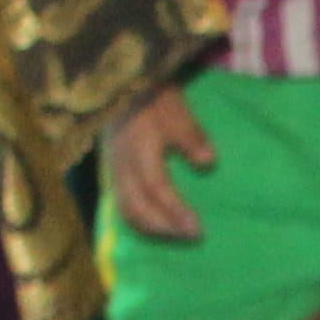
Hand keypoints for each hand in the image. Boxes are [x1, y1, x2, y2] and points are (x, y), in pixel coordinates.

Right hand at [107, 86, 213, 242]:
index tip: (197, 228)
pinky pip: (120, 202)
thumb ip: (191, 136)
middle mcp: (121, 164)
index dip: (175, 211)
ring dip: (151, 227)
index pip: (156, 188)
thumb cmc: (152, 96)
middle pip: (137, 206)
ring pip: (125, 208)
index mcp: (138, 149)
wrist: (118, 83)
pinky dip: (138, 218)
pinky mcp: (111, 170)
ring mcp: (114, 168)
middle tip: (193, 236)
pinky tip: (157, 224)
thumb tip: (208, 162)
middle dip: (165, 226)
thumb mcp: (176, 110)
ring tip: (177, 235)